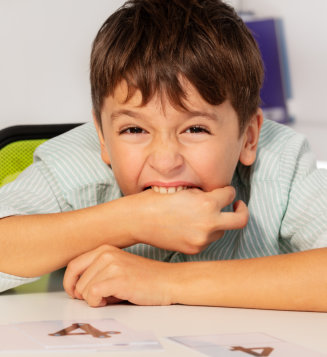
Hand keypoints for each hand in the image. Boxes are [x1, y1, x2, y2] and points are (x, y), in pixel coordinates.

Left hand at [63, 245, 173, 306]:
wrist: (167, 281)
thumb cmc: (145, 277)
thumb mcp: (118, 267)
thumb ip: (98, 271)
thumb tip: (77, 287)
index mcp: (105, 249)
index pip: (73, 265)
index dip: (69, 282)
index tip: (74, 292)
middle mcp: (106, 253)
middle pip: (77, 280)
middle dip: (83, 294)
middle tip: (98, 298)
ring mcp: (112, 264)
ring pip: (84, 290)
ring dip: (94, 300)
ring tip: (112, 296)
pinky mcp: (117, 278)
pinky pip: (93, 295)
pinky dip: (98, 303)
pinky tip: (111, 300)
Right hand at [127, 186, 247, 254]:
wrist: (138, 220)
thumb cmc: (157, 200)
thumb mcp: (184, 190)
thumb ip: (204, 194)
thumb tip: (217, 196)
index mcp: (207, 203)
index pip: (230, 194)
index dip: (227, 190)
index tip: (224, 191)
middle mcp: (208, 223)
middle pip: (241, 220)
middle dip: (242, 210)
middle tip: (238, 205)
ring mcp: (202, 239)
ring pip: (222, 231)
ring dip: (218, 222)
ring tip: (203, 216)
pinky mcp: (194, 249)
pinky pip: (207, 240)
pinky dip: (204, 233)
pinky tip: (190, 226)